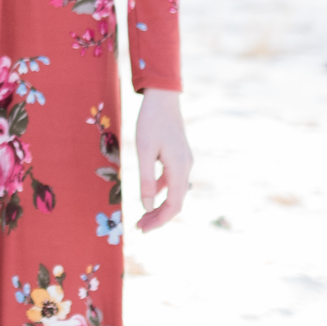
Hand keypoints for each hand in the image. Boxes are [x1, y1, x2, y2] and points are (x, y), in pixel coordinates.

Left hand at [135, 89, 191, 230]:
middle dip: (159, 217)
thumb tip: (145, 206)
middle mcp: (186, 168)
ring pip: (174, 192)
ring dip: (159, 206)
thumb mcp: (144, 150)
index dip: (159, 220)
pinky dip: (160, 191)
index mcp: (179, 168)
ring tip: (142, 216)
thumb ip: (145, 179)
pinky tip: (148, 194)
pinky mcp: (179, 156)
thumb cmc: (150, 121)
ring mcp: (184, 162)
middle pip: (176, 202)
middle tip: (140, 227)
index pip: (174, 205)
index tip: (142, 229)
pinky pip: (172, 181)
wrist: (163, 97)